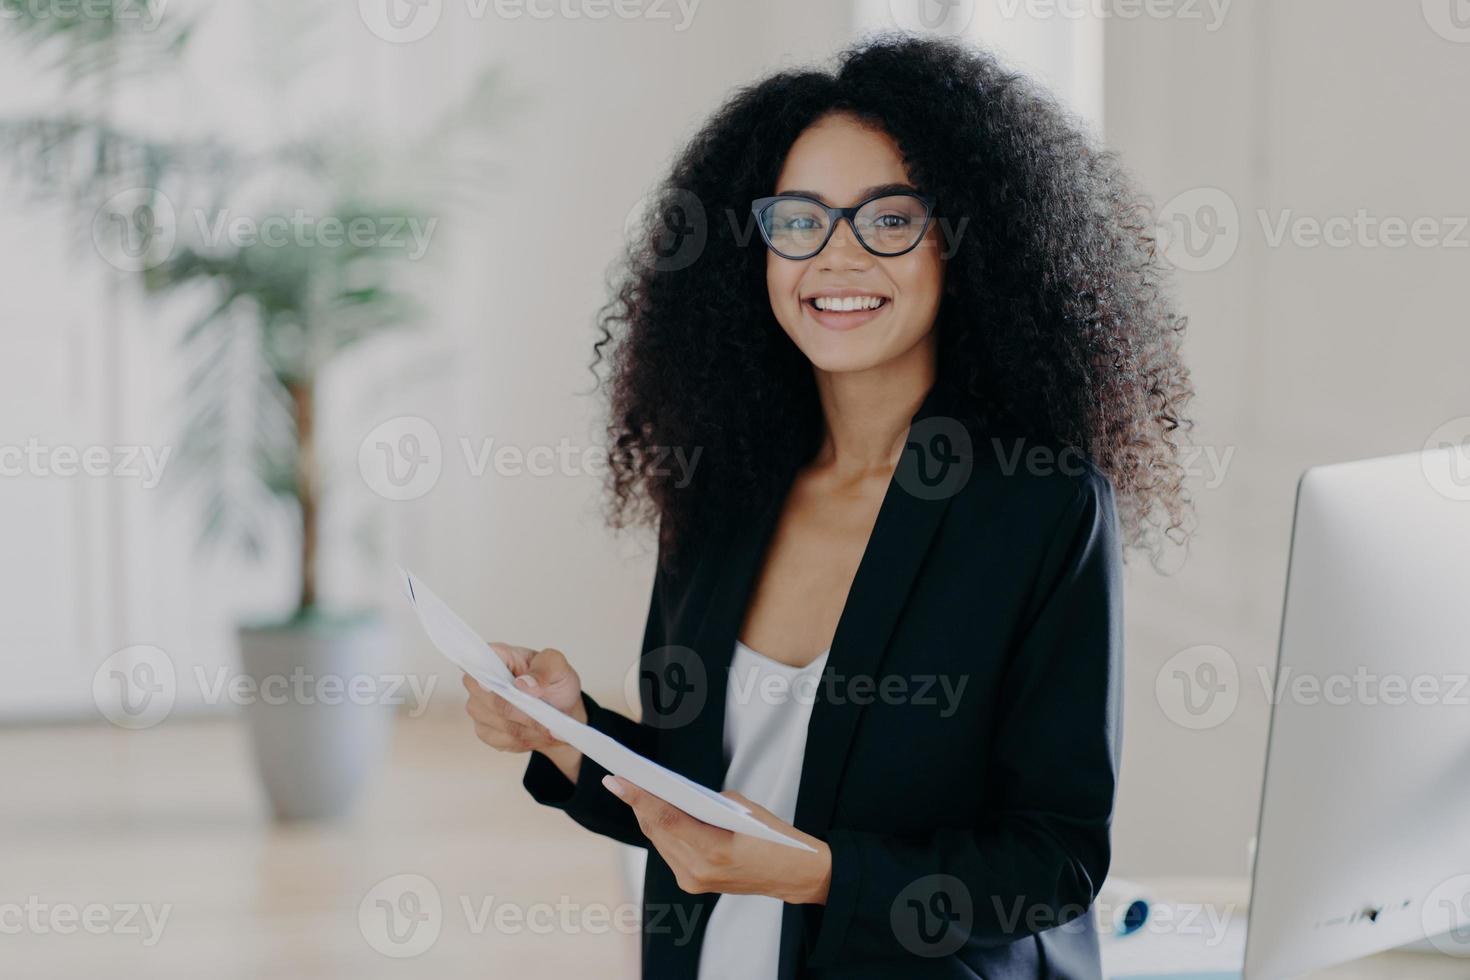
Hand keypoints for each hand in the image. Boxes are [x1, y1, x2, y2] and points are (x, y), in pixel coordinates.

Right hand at [463, 643, 585, 781]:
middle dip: (519, 709)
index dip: (486, 673)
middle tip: (544, 714)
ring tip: (546, 726)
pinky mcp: (484, 729)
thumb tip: (523, 683)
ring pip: (497, 721)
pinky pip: (499, 738)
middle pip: (488, 697)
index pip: (479, 659)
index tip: (507, 686)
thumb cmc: (555, 684)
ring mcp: (479, 706)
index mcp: (499, 657)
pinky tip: (536, 734)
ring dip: (524, 726)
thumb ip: (544, 669)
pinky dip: (521, 740)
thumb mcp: (559, 668)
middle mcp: (482, 680)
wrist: (561, 713)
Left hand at [602, 776, 831, 905]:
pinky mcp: (692, 884)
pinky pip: (668, 852)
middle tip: (620, 779)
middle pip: (656, 830)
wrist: (793, 874)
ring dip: (647, 816)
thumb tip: (671, 795)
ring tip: (632, 791)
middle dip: (638, 803)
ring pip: (658, 842)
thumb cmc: (773, 836)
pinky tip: (653, 813)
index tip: (616, 780)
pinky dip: (661, 831)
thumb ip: (703, 802)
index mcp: (714, 849)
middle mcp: (698, 870)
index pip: (666, 819)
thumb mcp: (740, 808)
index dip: (638, 797)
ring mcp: (694, 881)